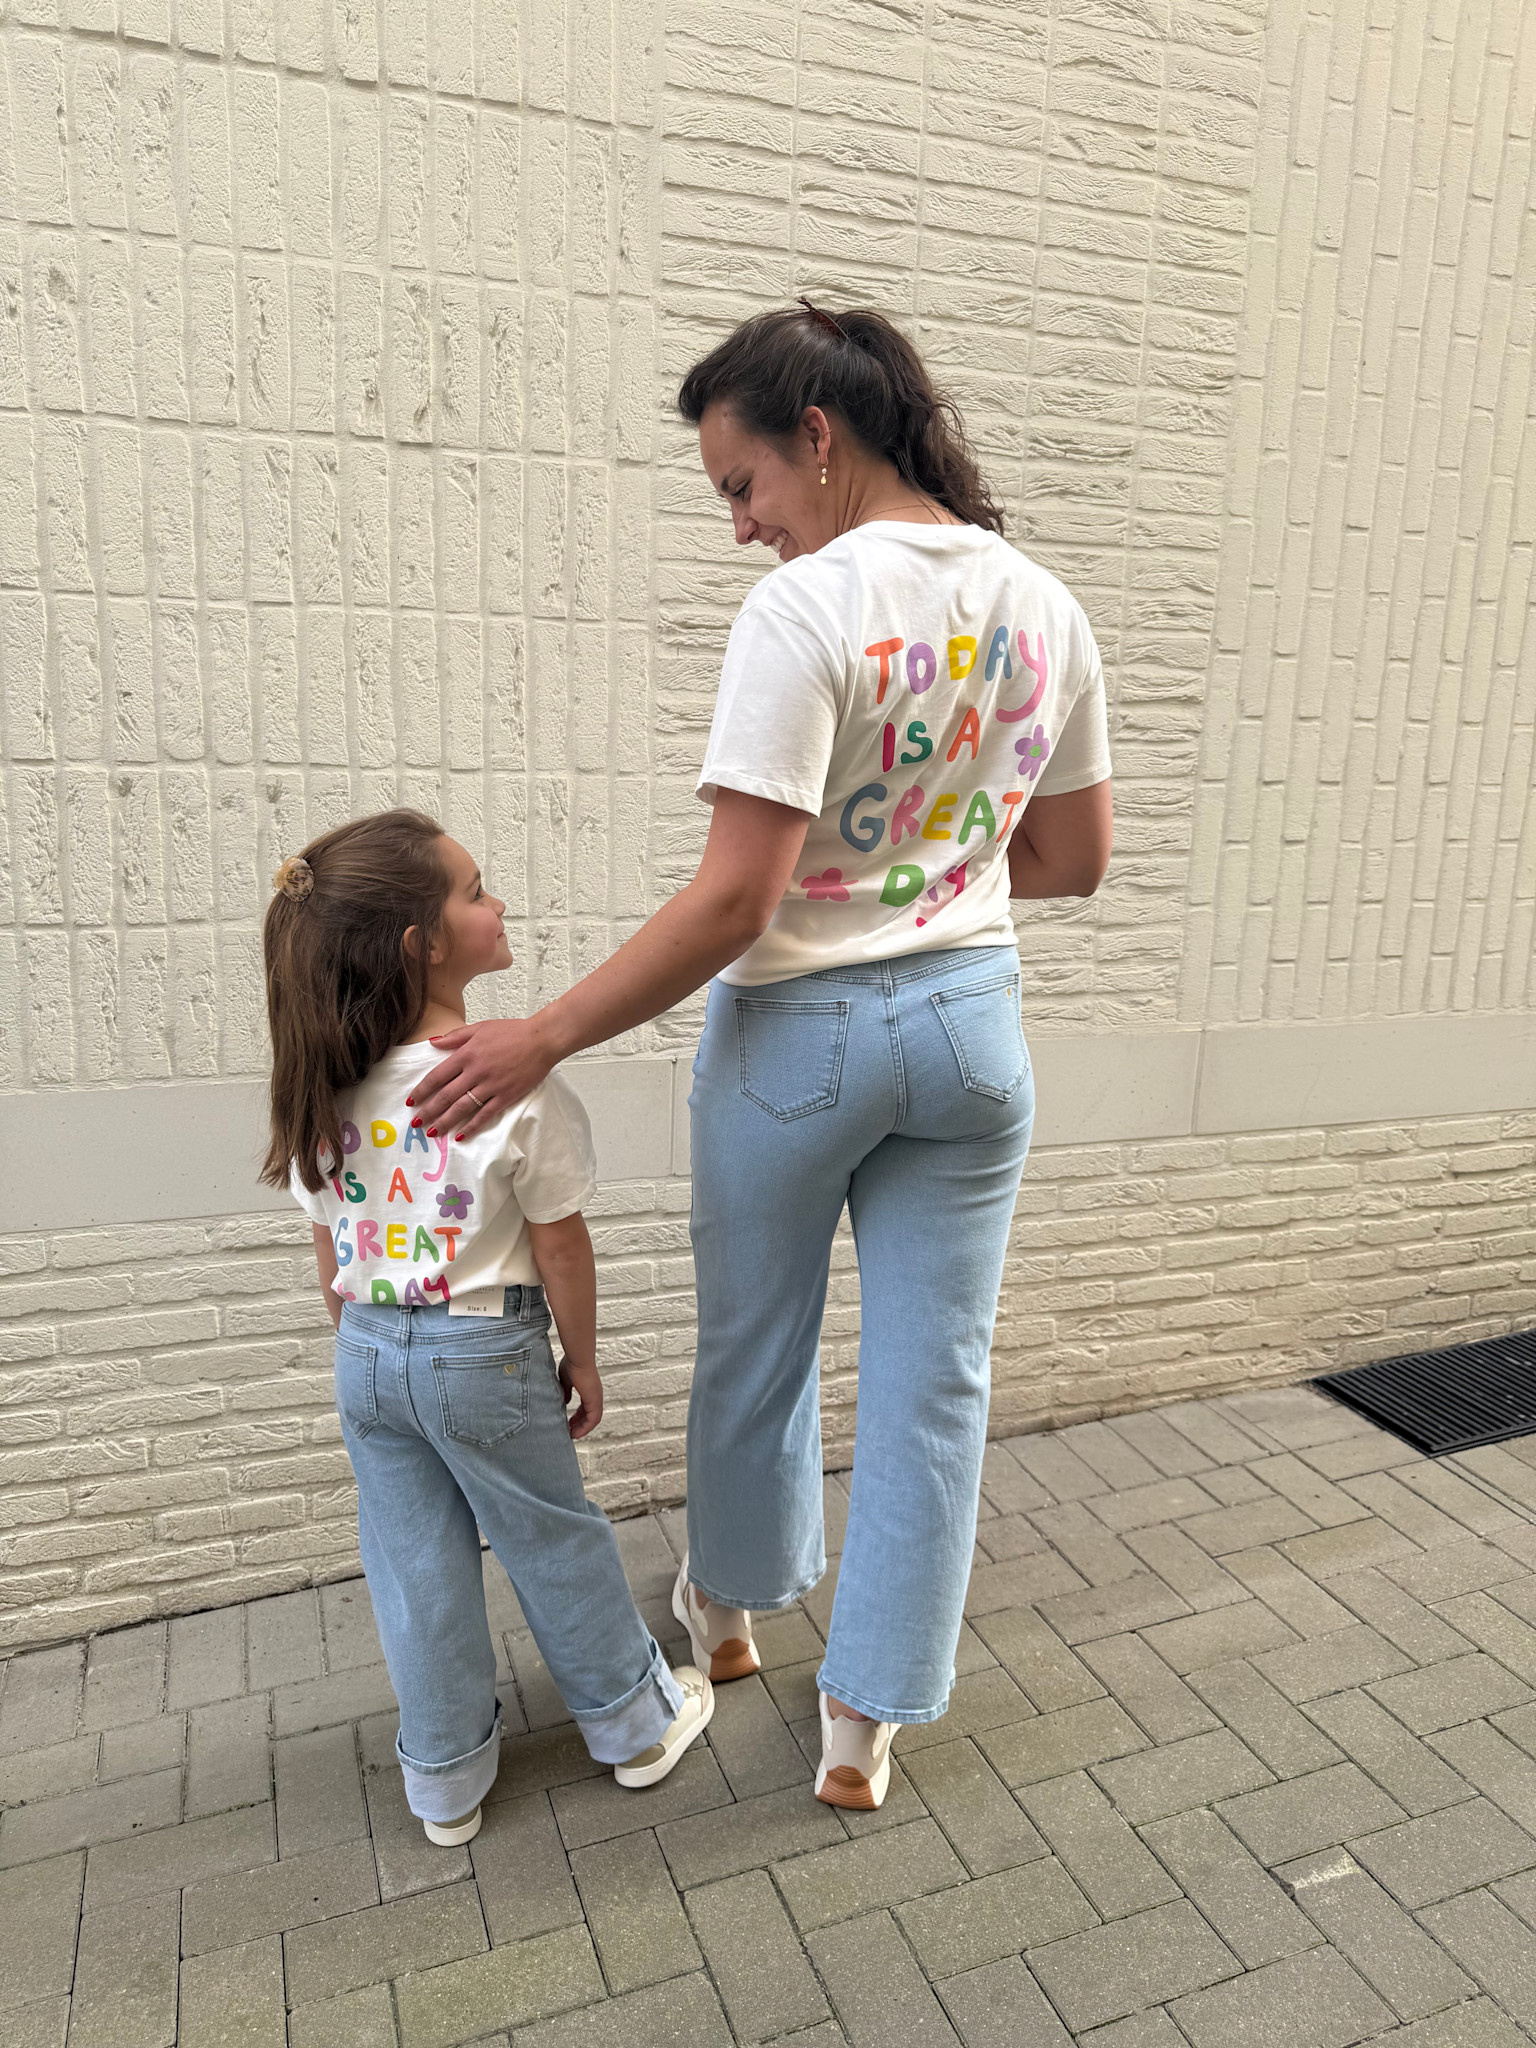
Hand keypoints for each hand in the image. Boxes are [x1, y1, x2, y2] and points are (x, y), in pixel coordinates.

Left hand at [408, 1017, 556, 1139]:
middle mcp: (475, 1072)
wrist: (541, 1039)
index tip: (411, 1101)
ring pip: (462, 1108)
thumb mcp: (480, 1028)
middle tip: (415, 1124)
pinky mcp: (506, 1096)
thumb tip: (433, 1042)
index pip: (437, 1076)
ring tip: (431, 1132)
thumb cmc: (512, 1031)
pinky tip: (460, 1136)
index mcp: (467, 1054)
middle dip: (428, 1111)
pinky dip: (472, 1126)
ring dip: (444, 1122)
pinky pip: (485, 1115)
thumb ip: (455, 1037)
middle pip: (446, 1096)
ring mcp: (491, 1086)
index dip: (422, 1090)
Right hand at [558, 1356, 603, 1438]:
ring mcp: (596, 1398)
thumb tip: (565, 1401)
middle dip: (579, 1424)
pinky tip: (576, 1433)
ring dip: (583, 1428)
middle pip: (589, 1415)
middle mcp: (595, 1395)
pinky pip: (593, 1419)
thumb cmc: (572, 1364)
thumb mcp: (566, 1380)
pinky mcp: (595, 1401)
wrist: (578, 1358)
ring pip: (593, 1419)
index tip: (569, 1423)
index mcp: (589, 1389)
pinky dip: (586, 1427)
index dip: (578, 1416)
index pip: (585, 1407)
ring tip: (572, 1435)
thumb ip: (566, 1391)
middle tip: (569, 1432)